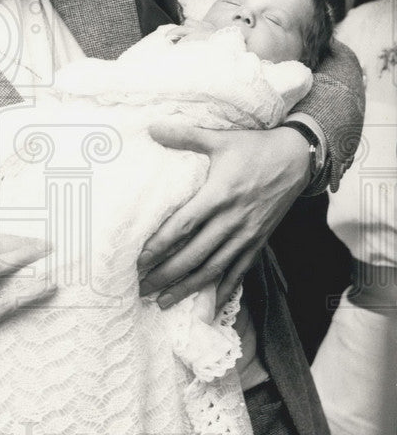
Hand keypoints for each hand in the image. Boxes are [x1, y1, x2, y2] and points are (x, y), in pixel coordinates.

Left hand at [138, 123, 309, 308]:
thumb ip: (185, 135)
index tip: (138, 261)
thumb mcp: (220, 138)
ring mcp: (246, 235)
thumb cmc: (254, 149)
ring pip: (213, 269)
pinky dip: (221, 292)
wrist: (297, 159)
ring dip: (187, 288)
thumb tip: (151, 127)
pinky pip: (238, 273)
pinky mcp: (258, 243)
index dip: (159, 246)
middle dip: (165, 275)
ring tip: (162, 302)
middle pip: (193, 255)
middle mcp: (232, 220)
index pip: (182, 226)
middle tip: (140, 288)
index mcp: (218, 195)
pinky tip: (205, 308)